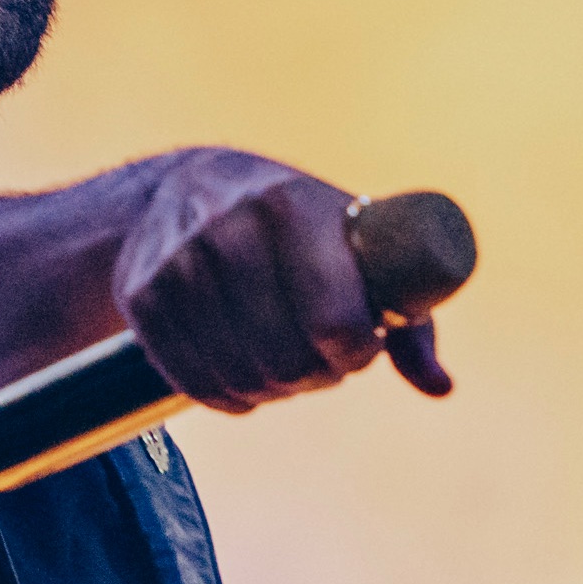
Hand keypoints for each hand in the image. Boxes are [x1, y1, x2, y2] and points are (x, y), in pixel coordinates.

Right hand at [111, 149, 452, 411]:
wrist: (185, 189)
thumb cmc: (299, 229)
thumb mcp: (356, 248)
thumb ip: (409, 318)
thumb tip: (441, 387)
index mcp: (290, 204)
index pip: (336, 319)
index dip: (356, 351)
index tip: (359, 344)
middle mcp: (227, 227)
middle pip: (287, 358)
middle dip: (314, 374)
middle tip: (321, 360)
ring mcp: (177, 262)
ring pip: (240, 376)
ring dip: (271, 387)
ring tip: (283, 363)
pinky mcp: (141, 296)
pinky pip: (193, 381)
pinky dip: (225, 394)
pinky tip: (240, 372)